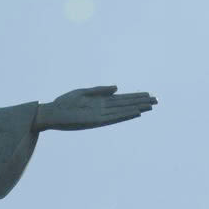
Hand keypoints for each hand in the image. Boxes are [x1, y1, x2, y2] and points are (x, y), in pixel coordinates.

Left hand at [34, 85, 156, 131]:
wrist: (51, 113)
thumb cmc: (64, 103)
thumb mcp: (82, 93)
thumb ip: (100, 91)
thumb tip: (117, 88)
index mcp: (100, 101)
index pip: (122, 99)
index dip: (135, 97)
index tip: (148, 94)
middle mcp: (103, 108)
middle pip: (126, 104)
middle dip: (140, 102)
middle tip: (157, 101)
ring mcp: (101, 115)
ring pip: (123, 111)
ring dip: (136, 108)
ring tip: (150, 106)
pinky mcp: (96, 120)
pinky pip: (114, 117)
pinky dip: (125, 114)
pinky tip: (135, 112)